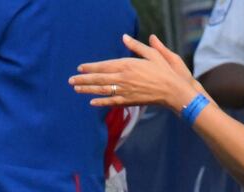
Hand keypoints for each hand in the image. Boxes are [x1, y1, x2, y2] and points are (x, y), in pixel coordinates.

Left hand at [71, 34, 201, 111]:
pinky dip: (101, 102)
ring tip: (76, 89)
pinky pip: (112, 102)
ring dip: (87, 90)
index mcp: (127, 64)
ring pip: (102, 90)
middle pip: (98, 78)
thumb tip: (124, 37)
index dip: (90, 67)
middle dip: (83, 79)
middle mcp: (123, 78)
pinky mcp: (129, 101)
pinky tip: (92, 102)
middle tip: (70, 80)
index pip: (104, 65)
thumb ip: (136, 46)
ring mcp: (125, 91)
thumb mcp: (152, 54)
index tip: (80, 67)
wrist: (172, 91)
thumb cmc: (164, 71)